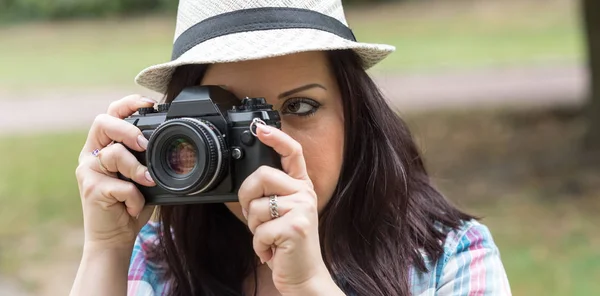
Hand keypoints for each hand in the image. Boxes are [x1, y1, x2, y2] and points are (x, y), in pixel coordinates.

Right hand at [75, 94, 156, 249]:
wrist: (114, 238)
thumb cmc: (130, 204)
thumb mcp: (142, 176)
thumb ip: (147, 158)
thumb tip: (173, 143)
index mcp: (104, 146)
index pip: (111, 114)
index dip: (128, 104)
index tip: (149, 104)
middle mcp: (91, 154)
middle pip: (103, 122)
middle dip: (128, 129)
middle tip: (144, 144)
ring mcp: (88, 171)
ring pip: (114, 153)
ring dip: (137, 169)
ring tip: (148, 183)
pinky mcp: (91, 189)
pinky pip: (120, 185)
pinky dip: (135, 197)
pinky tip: (135, 206)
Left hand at [238, 124, 343, 295]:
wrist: (303, 274)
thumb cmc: (287, 243)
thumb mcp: (282, 213)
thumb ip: (271, 194)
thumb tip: (249, 183)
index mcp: (301, 186)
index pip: (292, 153)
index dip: (277, 137)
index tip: (259, 128)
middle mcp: (305, 193)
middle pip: (262, 176)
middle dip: (247, 198)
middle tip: (255, 217)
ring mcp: (302, 209)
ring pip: (256, 207)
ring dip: (255, 229)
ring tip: (270, 237)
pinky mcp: (295, 227)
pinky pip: (259, 230)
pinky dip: (259, 245)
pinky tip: (272, 250)